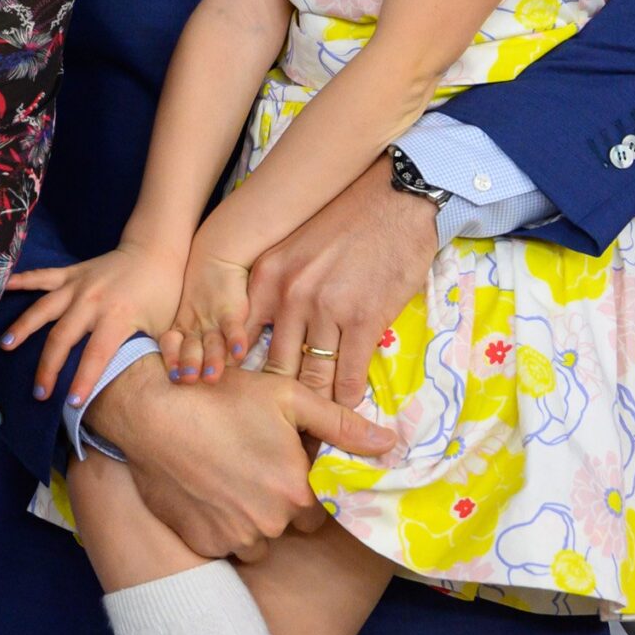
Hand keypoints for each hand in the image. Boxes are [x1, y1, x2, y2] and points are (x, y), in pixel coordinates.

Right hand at [3, 242, 184, 405]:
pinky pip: (42, 276)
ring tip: (5, 346)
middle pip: (62, 337)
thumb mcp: (160, 328)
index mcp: (118, 316)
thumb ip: (145, 353)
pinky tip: (1, 288)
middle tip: (39, 392)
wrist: (156, 252)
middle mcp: (93, 301)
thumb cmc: (162, 295)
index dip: (84, 380)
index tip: (72, 403)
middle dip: (49, 367)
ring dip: (24, 327)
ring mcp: (78, 285)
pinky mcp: (71, 272)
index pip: (96, 355)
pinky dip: (21, 281)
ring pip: (44, 308)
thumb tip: (142, 386)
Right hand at [85, 357, 397, 561]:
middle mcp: (271, 523)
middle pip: (289, 525)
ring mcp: (235, 537)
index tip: (283, 464)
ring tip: (227, 478)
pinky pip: (223, 543)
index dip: (304, 486)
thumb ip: (340, 424)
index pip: (321, 508)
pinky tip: (205, 490)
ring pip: (257, 538)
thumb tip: (389, 444)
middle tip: (252, 466)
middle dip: (278, 503)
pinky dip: (219, 524)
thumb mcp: (285, 397)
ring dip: (250, 517)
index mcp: (296, 490)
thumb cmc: (219, 398)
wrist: (149, 414)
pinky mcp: (203, 544)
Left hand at [161, 247, 251, 382]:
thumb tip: (194, 372)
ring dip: (211, 361)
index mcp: (182, 328)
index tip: (171, 374)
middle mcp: (195, 326)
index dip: (171, 358)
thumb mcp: (191, 314)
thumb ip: (192, 341)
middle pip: (190, 349)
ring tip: (210, 378)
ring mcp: (213, 319)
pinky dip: (236, 340)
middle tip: (185, 379)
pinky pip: (233, 327)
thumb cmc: (204, 292)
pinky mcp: (231, 311)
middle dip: (188, 364)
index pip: (171, 345)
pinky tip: (239, 352)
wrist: (217, 257)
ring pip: (211, 343)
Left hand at [244, 162, 437, 408]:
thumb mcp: (292, 250)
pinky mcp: (364, 319)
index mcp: (266, 279)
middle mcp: (289, 297)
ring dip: (316, 408)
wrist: (393, 199)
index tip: (242, 401)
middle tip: (276, 432)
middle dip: (277, 403)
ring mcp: (326, 310)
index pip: (242, 339)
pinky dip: (349, 397)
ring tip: (313, 436)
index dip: (241, 375)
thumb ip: (274, 290)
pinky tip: (349, 410)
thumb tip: (263, 335)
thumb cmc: (344, 222)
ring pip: (313, 376)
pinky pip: (350, 373)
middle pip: (276, 367)